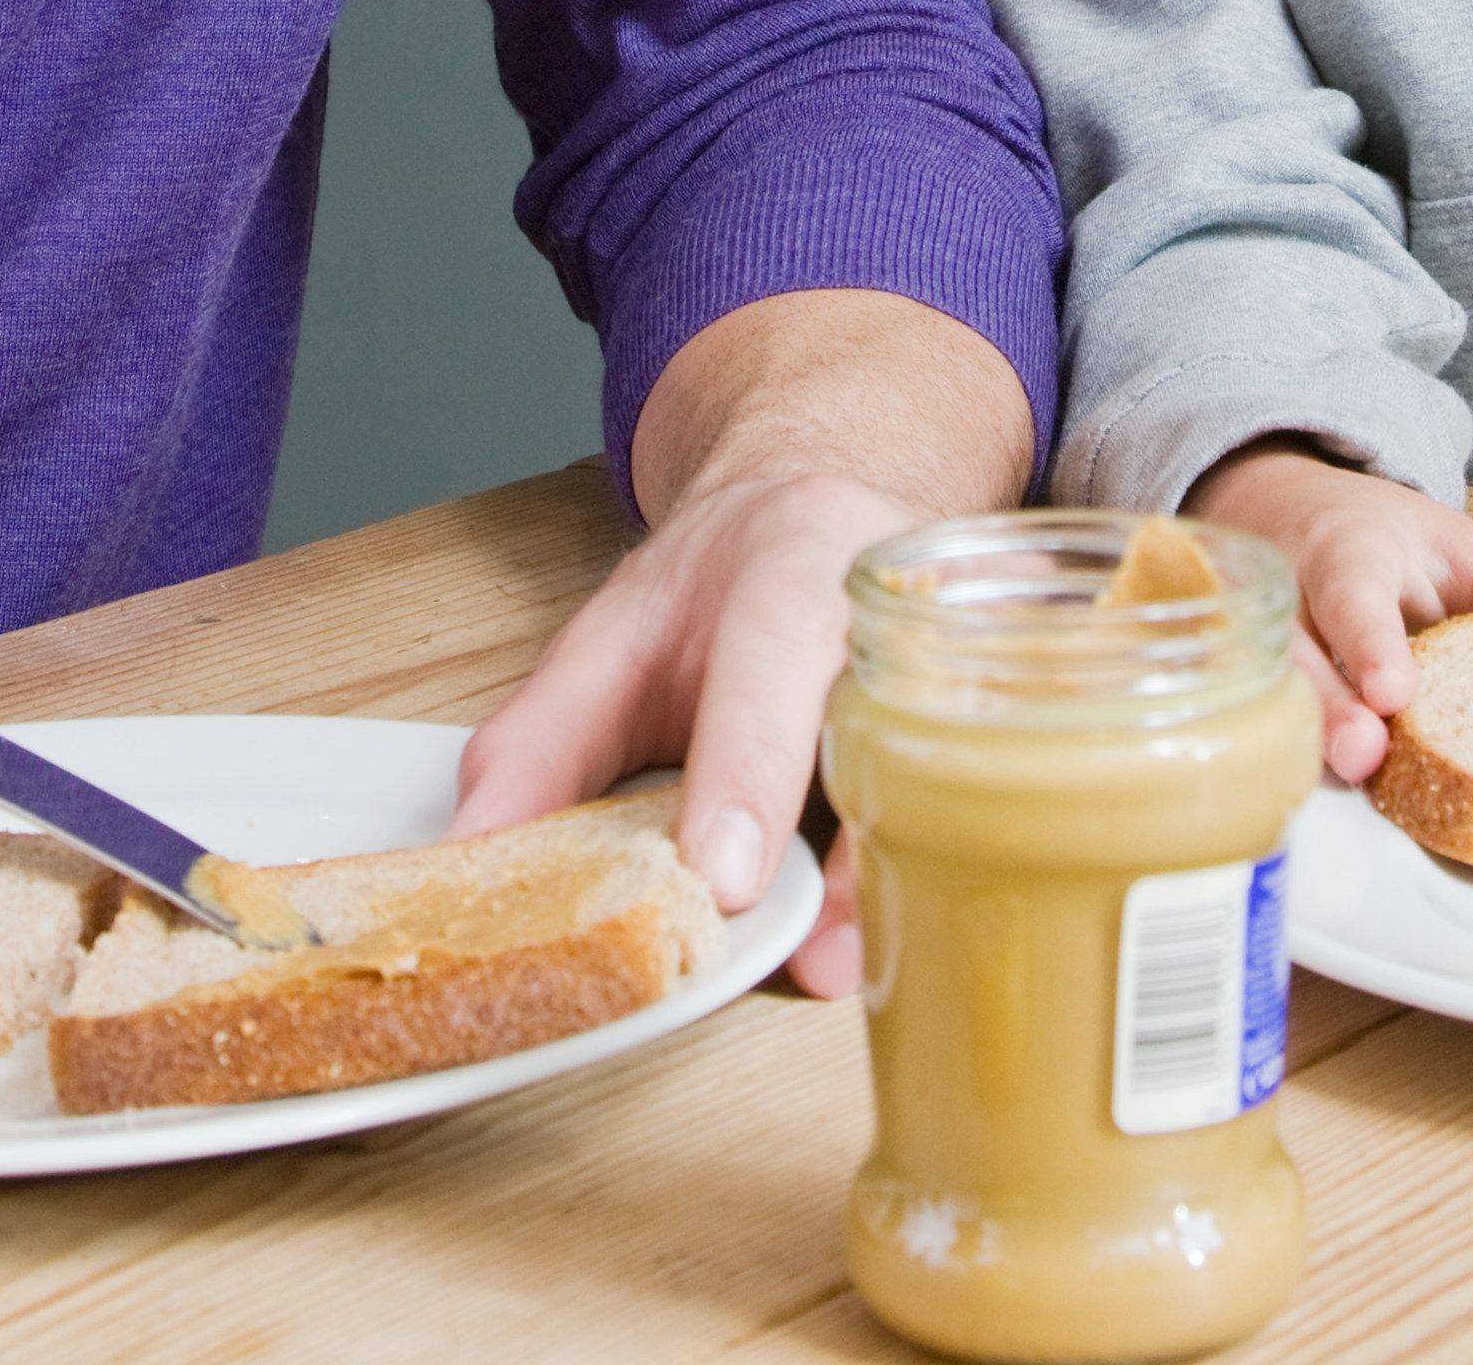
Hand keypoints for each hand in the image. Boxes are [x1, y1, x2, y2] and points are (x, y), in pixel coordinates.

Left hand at [449, 291, 1032, 997]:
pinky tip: (900, 942)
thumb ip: (545, 737)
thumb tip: (474, 851)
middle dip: (848, 852)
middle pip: (883, 729)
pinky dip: (926, 885)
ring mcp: (963, 663)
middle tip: (804, 957)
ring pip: (945, 777)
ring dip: (893, 885)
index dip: (751, 771)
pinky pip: (974, 812)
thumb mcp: (613, 636)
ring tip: (838, 964)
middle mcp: (897, 610)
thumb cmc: (722, 588)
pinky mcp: (997, 721)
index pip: (772, 659)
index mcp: (795, 562)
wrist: (826, 507)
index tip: (721, 879)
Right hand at [1191, 442, 1472, 784]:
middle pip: (1305, 660)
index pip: (1354, 597)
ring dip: (1308, 737)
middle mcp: (1293, 599)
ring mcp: (1257, 641)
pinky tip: (1313, 778)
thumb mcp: (1461, 543)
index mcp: (1350, 555)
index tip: (1394, 691)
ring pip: (1275, 696)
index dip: (1371, 645)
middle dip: (1332, 709)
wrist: (1277, 505)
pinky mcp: (1242, 678)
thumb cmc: (1380, 536)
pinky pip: (1261, 720)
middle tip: (1365, 755)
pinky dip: (1285, 750)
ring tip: (1350, 771)